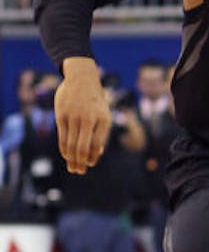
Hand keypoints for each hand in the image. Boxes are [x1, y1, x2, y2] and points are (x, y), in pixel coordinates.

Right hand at [55, 57, 110, 173]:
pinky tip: (66, 155)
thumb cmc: (95, 101)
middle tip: (80, 172)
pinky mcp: (61, 115)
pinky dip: (64, 149)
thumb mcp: (104, 114)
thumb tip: (96, 152)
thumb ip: (100, 132)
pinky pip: (62, 137)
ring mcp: (74, 117)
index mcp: (103, 120)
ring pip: (71, 144)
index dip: (92, 157)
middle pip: (82, 148)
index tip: (90, 164)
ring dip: (71, 159)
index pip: (97, 145)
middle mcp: (89, 119)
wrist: (82, 79)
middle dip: (81, 163)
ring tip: (73, 168)